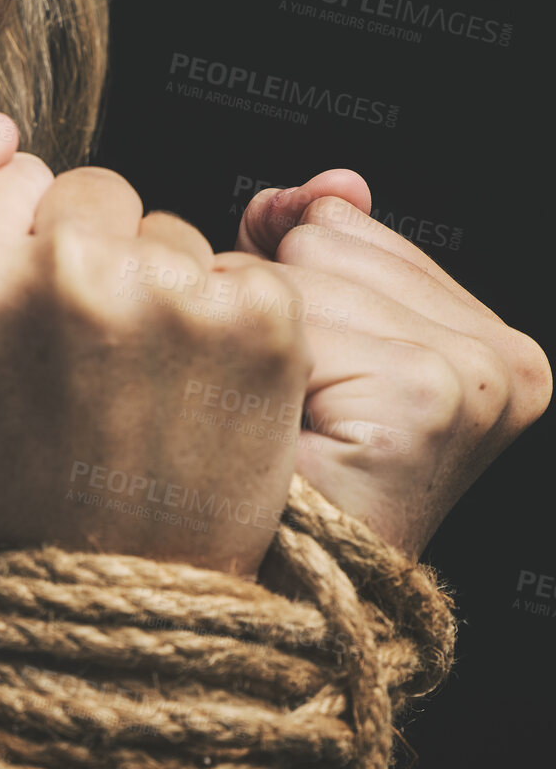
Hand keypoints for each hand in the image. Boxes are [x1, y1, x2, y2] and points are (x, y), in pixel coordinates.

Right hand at [0, 114, 312, 578]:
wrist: (98, 582)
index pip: (12, 172)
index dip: (14, 244)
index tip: (14, 328)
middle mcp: (69, 270)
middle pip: (94, 190)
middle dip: (86, 254)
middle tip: (73, 362)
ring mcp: (170, 294)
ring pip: (166, 229)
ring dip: (156, 289)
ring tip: (130, 386)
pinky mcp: (260, 321)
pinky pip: (237, 268)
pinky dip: (224, 322)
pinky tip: (191, 392)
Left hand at [236, 170, 551, 557]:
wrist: (257, 591)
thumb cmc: (270, 470)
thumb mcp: (293, 334)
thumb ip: (309, 239)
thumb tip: (337, 178)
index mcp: (494, 340)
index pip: (339, 224)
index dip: (281, 291)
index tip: (297, 384)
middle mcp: (512, 359)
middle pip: (318, 242)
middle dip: (273, 320)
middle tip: (287, 416)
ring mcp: (484, 378)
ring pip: (299, 275)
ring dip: (260, 352)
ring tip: (287, 431)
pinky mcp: (434, 397)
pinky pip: (295, 319)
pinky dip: (260, 376)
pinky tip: (287, 437)